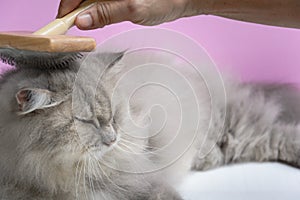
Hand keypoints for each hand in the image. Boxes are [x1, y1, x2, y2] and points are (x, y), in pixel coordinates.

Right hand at [57, 0, 200, 29]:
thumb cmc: (164, 0)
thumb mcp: (132, 9)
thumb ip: (105, 13)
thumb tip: (81, 20)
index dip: (67, 7)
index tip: (62, 22)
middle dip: (76, 11)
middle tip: (76, 28)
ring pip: (91, 0)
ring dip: (87, 13)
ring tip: (89, 24)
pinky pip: (100, 2)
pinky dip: (97, 12)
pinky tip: (100, 18)